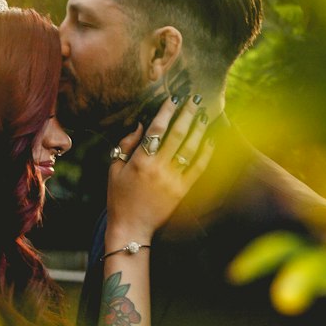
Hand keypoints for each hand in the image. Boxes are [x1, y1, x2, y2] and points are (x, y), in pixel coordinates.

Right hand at [106, 95, 213, 242]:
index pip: (156, 130)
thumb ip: (125, 145)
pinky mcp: (182, 191)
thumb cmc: (119, 197)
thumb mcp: (114, 169)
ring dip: (199, 130)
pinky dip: (206, 153)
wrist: (131, 226)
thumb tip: (140, 125)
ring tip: (204, 115)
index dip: (166, 111)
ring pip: (190, 149)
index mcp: (140, 161)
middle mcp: (158, 168)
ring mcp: (172, 180)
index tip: (173, 98)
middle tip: (194, 99)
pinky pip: (198, 168)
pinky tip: (211, 141)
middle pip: (177, 134)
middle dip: (187, 114)